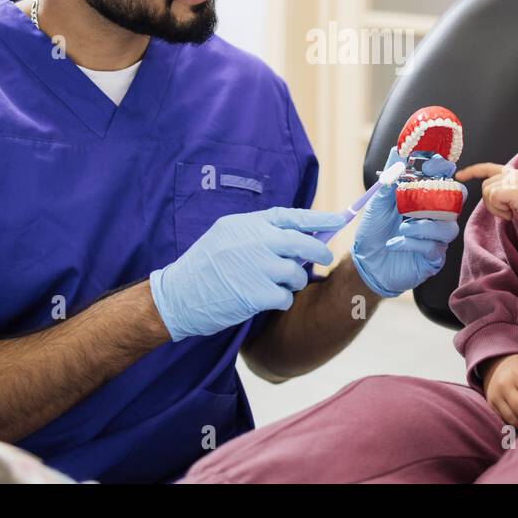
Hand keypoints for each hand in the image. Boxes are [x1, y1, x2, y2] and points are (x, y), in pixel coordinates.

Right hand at [149, 207, 344, 340]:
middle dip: (319, 252)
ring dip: (293, 281)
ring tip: (276, 284)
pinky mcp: (256, 294)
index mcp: (247, 224)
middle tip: (324, 258)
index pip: (291, 217)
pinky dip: (280, 300)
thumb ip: (259, 232)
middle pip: (304, 243)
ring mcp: (257, 267)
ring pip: (297, 273)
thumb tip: (299, 235)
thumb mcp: (226, 235)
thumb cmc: (204, 266)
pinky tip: (265, 300)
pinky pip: (285, 297)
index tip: (340, 220)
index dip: (319, 218)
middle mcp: (255, 241)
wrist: (177, 295)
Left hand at [350, 146, 460, 297]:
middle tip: (422, 196)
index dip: (442, 168)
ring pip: (449, 226)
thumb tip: (396, 149)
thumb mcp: (379, 200)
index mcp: (425, 197)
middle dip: (443, 195)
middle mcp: (436, 215)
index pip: (445, 177)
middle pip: (457, 199)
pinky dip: (413, 243)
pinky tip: (395, 243)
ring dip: (424, 225)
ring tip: (403, 227)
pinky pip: (434, 247)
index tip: (429, 165)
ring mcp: (437, 237)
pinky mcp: (434, 257)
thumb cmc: (375, 230)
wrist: (366, 263)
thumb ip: (390, 176)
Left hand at [456, 163, 517, 221]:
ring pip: (487, 193)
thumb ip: (504, 192)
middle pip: (485, 186)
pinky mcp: (511, 189)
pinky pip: (493, 199)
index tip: (460, 175)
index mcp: (516, 174)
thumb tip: (490, 197)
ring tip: (512, 212)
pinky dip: (499, 210)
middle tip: (507, 212)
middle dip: (491, 203)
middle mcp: (514, 174)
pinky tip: (512, 212)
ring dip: (496, 208)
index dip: (473, 171)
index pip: (489, 168)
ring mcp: (513, 180)